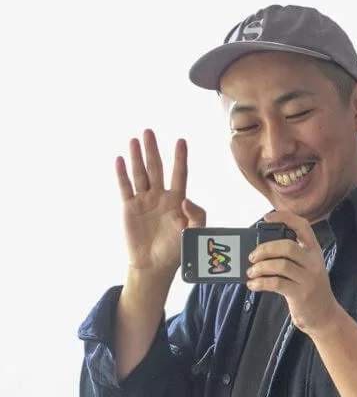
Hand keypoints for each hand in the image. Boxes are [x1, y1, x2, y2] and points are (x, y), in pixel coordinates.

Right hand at [116, 129, 205, 277]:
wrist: (154, 265)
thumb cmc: (177, 250)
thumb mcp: (195, 233)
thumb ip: (197, 215)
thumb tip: (186, 199)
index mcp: (177, 200)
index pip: (179, 174)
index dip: (180, 158)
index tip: (181, 141)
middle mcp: (160, 197)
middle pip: (156, 169)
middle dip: (153, 150)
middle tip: (149, 131)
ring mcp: (144, 201)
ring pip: (140, 174)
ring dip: (137, 157)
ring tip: (134, 139)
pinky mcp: (129, 208)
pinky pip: (125, 187)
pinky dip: (122, 174)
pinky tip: (120, 159)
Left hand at [246, 211, 340, 334]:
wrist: (324, 315)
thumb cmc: (309, 289)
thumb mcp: (306, 268)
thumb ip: (290, 257)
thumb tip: (260, 250)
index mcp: (314, 252)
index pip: (303, 227)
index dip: (284, 218)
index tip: (266, 219)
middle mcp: (313, 262)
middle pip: (287, 246)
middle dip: (265, 249)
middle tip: (252, 257)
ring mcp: (308, 278)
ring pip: (280, 265)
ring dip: (260, 268)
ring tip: (251, 273)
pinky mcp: (301, 294)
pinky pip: (276, 283)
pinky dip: (261, 282)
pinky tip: (254, 284)